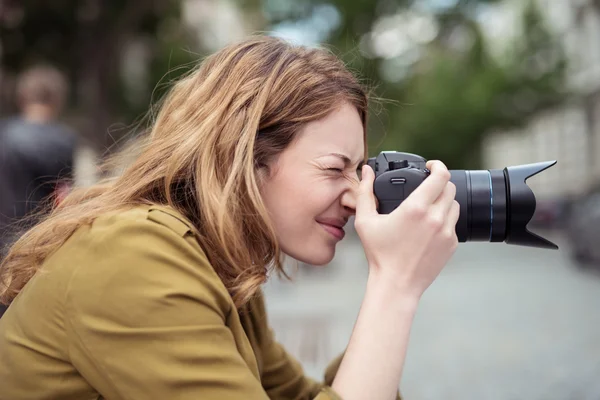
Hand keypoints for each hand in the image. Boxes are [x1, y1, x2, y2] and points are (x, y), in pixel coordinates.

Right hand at [355, 161, 459, 299]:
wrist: (396, 284)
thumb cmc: (380, 254)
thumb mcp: (365, 221)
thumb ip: (365, 192)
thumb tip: (366, 171)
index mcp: (416, 208)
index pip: (440, 176)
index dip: (437, 165)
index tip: (430, 166)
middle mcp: (436, 218)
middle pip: (449, 187)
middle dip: (439, 183)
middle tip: (426, 186)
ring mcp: (447, 232)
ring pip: (454, 204)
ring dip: (444, 200)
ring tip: (428, 206)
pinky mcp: (452, 244)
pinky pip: (454, 223)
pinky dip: (445, 219)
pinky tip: (429, 226)